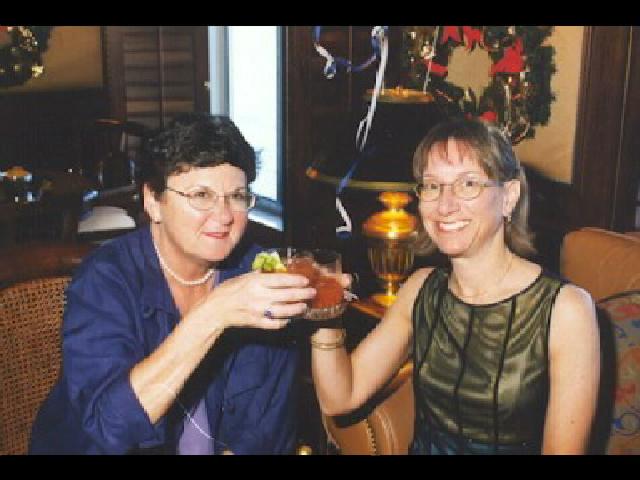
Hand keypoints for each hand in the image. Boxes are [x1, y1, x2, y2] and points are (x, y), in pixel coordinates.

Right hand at [195, 270, 315, 330]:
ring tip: (304, 306)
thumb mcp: (243, 277)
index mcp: (256, 282)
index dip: (296, 280)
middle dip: (302, 294)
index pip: (281, 280)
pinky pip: (275, 323)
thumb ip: (259, 275)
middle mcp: (259, 296)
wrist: (216, 310)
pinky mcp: (257, 323)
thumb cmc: (228, 291)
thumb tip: (274, 271)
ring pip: (284, 311)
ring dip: (297, 308)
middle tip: (312, 293)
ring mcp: (259, 311)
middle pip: (287, 295)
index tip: (305, 281)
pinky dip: (284, 321)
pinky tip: (289, 318)